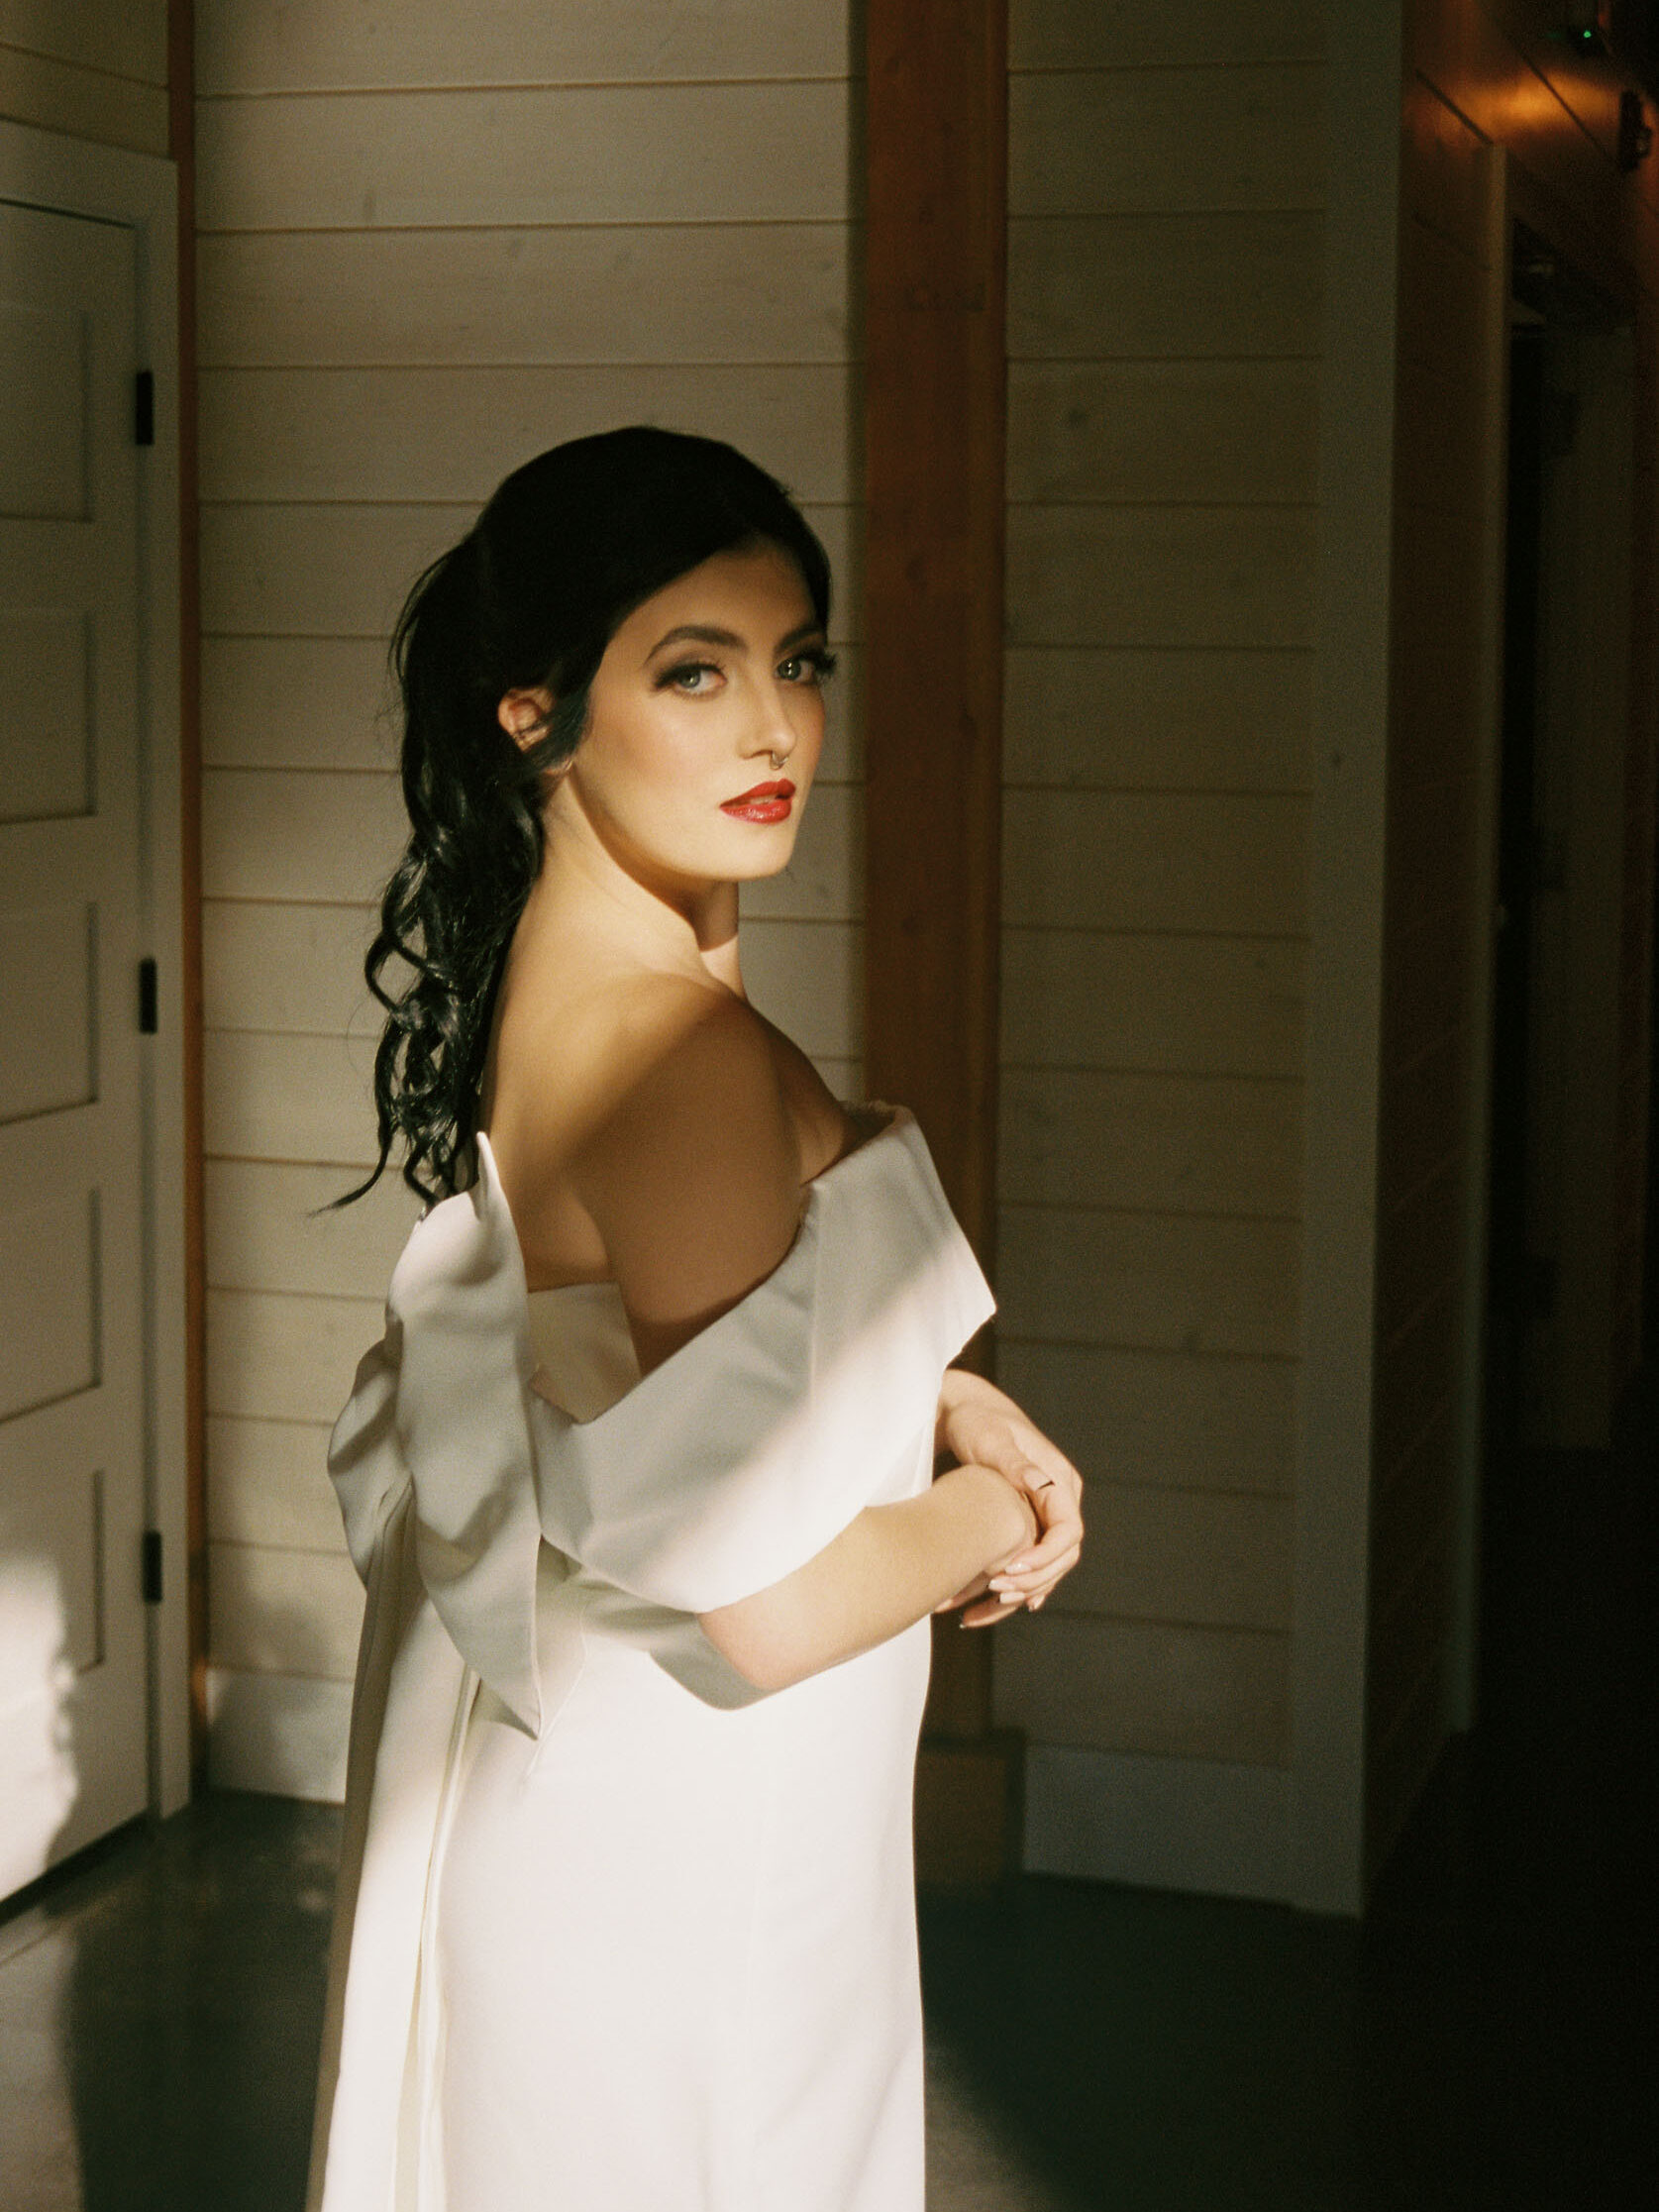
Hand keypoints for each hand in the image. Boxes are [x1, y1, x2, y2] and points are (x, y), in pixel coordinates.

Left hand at [934, 1371, 1083, 1619]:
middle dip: (1031, 1580)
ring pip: (1043, 1567)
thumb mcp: (993, 1440)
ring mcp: (1042, 1516)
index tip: (1012, 1569)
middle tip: (995, 1593)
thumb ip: (1016, 1465)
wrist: (964, 1414)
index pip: (1070, 1531)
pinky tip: (985, 1608)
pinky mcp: (1023, 1525)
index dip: (1046, 1557)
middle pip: (1061, 1557)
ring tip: (977, 1613)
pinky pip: (1024, 1563)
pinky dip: (1007, 1587)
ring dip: (1016, 1593)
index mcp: (1059, 1481)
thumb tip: (1040, 1482)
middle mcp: (1057, 1502)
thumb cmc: (977, 1422)